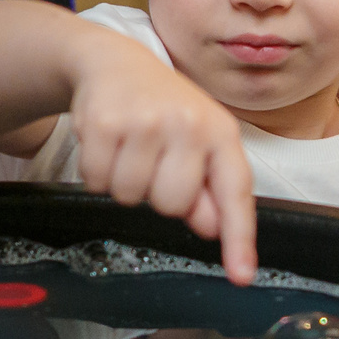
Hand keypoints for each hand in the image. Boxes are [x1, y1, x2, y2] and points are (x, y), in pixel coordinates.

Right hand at [65, 30, 258, 284]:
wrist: (114, 62)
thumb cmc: (164, 108)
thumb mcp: (198, 142)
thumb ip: (209, 189)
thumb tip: (212, 228)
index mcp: (220, 133)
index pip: (235, 192)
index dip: (238, 238)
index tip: (242, 275)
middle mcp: (188, 124)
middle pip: (171, 205)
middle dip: (157, 194)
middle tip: (154, 161)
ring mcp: (144, 121)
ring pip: (129, 197)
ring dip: (124, 183)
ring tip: (130, 148)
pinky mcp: (104, 122)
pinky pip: (96, 180)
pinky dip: (97, 172)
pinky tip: (108, 143)